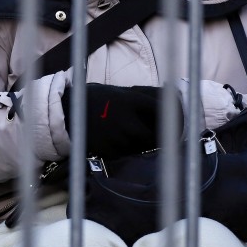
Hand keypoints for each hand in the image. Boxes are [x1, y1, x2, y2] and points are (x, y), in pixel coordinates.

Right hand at [61, 84, 181, 159]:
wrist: (70, 110)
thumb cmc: (99, 98)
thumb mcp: (122, 92)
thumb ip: (144, 97)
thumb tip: (173, 100)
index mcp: (131, 100)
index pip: (162, 110)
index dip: (172, 118)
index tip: (176, 124)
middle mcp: (127, 120)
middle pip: (153, 135)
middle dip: (156, 137)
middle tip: (156, 136)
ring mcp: (117, 137)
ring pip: (140, 146)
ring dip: (141, 144)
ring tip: (132, 138)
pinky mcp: (108, 150)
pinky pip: (125, 154)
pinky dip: (127, 150)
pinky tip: (119, 142)